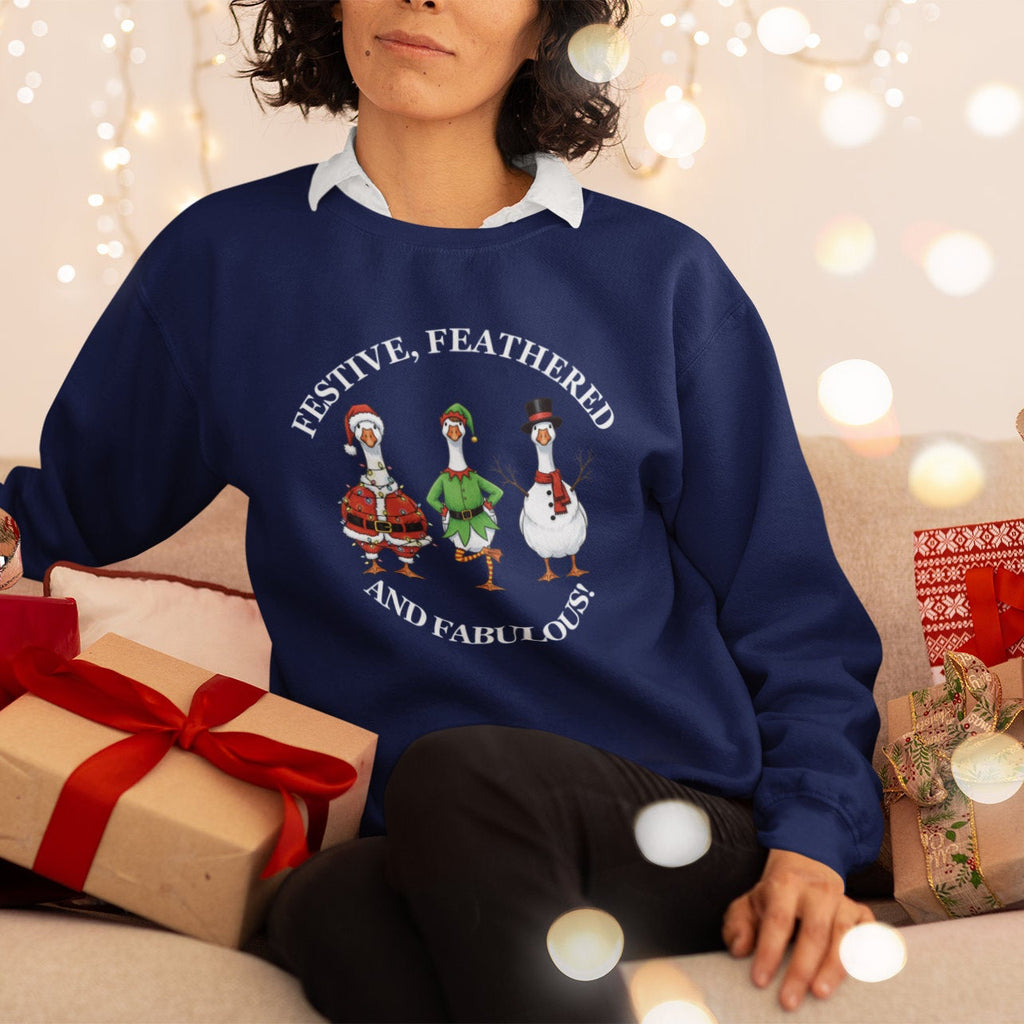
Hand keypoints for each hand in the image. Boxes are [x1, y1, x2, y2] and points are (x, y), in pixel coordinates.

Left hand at [722, 848, 873, 1009]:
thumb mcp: (748, 904)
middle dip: (801, 969)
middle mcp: (818, 891)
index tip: (759, 980)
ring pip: (844, 935)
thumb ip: (737, 925)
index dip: (768, 951)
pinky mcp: (862, 913)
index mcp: (786, 885)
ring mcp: (844, 901)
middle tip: (789, 1001)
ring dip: (834, 968)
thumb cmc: (774, 899)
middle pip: (813, 932)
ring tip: (820, 994)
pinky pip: (871, 935)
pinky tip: (861, 978)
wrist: (806, 872)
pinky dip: (869, 955)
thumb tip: (739, 949)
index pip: (777, 921)